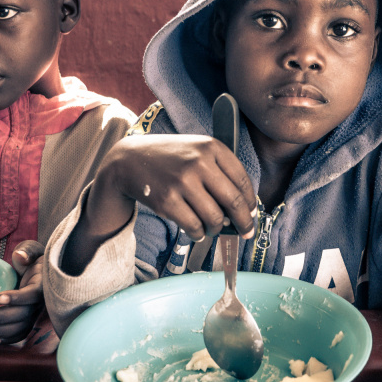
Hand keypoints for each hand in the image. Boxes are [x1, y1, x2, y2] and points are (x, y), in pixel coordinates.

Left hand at [0, 240, 44, 343]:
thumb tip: (20, 256)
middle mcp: (40, 302)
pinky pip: (19, 333)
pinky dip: (5, 339)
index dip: (16, 298)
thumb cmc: (33, 260)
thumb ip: (27, 251)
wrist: (40, 272)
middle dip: (0, 319)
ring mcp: (34, 313)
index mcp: (42, 285)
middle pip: (23, 315)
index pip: (32, 294)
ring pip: (19, 327)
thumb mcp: (32, 250)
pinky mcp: (27, 320)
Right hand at [106, 134, 256, 239]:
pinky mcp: (168, 201)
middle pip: (233, 201)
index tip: (252, 213)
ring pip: (215, 218)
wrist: (130, 160)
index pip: (242, 180)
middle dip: (244, 222)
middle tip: (246, 232)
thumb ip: (220, 171)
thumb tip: (242, 209)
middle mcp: (199, 162)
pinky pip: (194, 227)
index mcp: (211, 147)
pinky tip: (197, 231)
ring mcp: (182, 182)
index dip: (250, 202)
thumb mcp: (197, 150)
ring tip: (213, 228)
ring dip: (217, 229)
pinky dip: (199, 234)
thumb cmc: (170, 158)